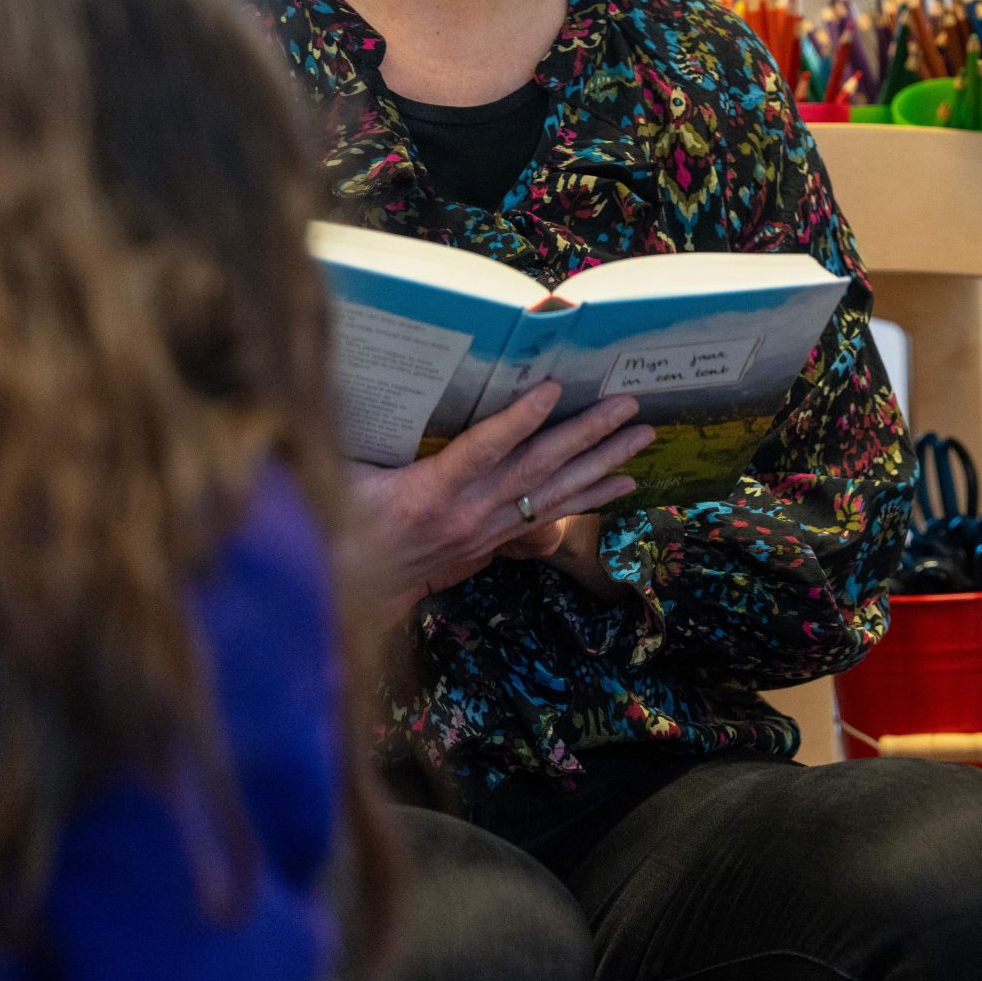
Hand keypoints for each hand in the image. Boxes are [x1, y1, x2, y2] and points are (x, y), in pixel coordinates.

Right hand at [350, 383, 651, 613]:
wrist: (351, 592)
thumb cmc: (341, 527)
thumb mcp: (338, 483)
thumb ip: (355, 446)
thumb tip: (345, 399)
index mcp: (428, 494)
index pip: (481, 451)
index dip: (518, 420)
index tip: (553, 389)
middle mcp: (469, 514)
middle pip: (537, 469)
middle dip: (586, 434)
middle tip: (628, 406)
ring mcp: (488, 530)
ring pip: (555, 492)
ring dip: (603, 462)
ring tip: (643, 436)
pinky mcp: (497, 540)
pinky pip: (553, 515)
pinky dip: (593, 497)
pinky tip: (626, 482)